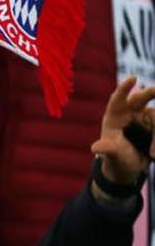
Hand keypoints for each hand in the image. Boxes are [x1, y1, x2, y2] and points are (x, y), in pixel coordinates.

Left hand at [90, 76, 154, 191]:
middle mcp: (131, 112)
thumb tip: (95, 148)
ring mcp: (146, 117)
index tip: (133, 78)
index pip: (118, 98)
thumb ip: (108, 149)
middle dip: (151, 92)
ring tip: (153, 155)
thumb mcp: (112, 155)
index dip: (124, 88)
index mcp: (115, 115)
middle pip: (142, 97)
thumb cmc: (116, 158)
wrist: (130, 167)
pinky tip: (154, 154)